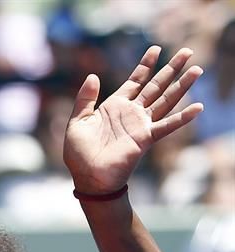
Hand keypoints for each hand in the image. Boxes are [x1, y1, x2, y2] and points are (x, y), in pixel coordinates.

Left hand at [63, 46, 202, 194]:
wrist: (88, 178)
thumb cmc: (79, 155)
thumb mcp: (77, 122)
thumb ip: (85, 99)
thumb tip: (92, 75)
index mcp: (115, 106)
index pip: (135, 81)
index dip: (145, 65)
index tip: (155, 49)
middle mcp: (131, 113)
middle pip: (156, 86)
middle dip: (171, 68)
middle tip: (187, 51)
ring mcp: (140, 125)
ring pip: (166, 100)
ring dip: (182, 85)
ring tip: (197, 69)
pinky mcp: (145, 139)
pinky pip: (167, 126)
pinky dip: (183, 118)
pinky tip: (198, 107)